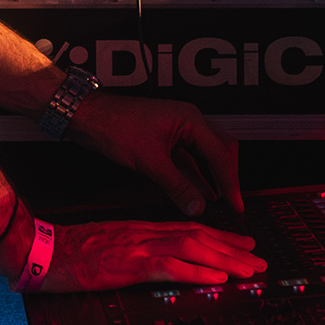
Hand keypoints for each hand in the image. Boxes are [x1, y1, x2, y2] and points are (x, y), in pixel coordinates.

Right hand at [42, 219, 264, 291]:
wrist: (42, 249)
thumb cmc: (70, 251)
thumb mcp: (109, 246)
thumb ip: (133, 250)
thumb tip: (155, 262)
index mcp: (142, 229)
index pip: (190, 229)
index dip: (221, 237)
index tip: (244, 244)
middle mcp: (145, 233)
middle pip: (199, 237)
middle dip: (233, 249)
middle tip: (260, 260)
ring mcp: (138, 247)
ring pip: (192, 249)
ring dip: (225, 260)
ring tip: (249, 270)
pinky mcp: (128, 265)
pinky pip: (168, 268)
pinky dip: (195, 272)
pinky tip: (215, 278)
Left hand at [69, 92, 243, 215]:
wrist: (88, 116)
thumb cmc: (115, 126)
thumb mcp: (150, 161)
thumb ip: (177, 186)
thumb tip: (198, 207)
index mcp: (191, 119)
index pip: (221, 154)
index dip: (230, 182)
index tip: (235, 204)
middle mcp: (189, 121)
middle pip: (220, 150)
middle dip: (228, 176)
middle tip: (233, 203)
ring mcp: (177, 130)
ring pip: (205, 156)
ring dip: (212, 177)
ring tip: (221, 201)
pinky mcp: (165, 140)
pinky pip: (188, 160)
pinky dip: (195, 176)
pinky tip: (200, 192)